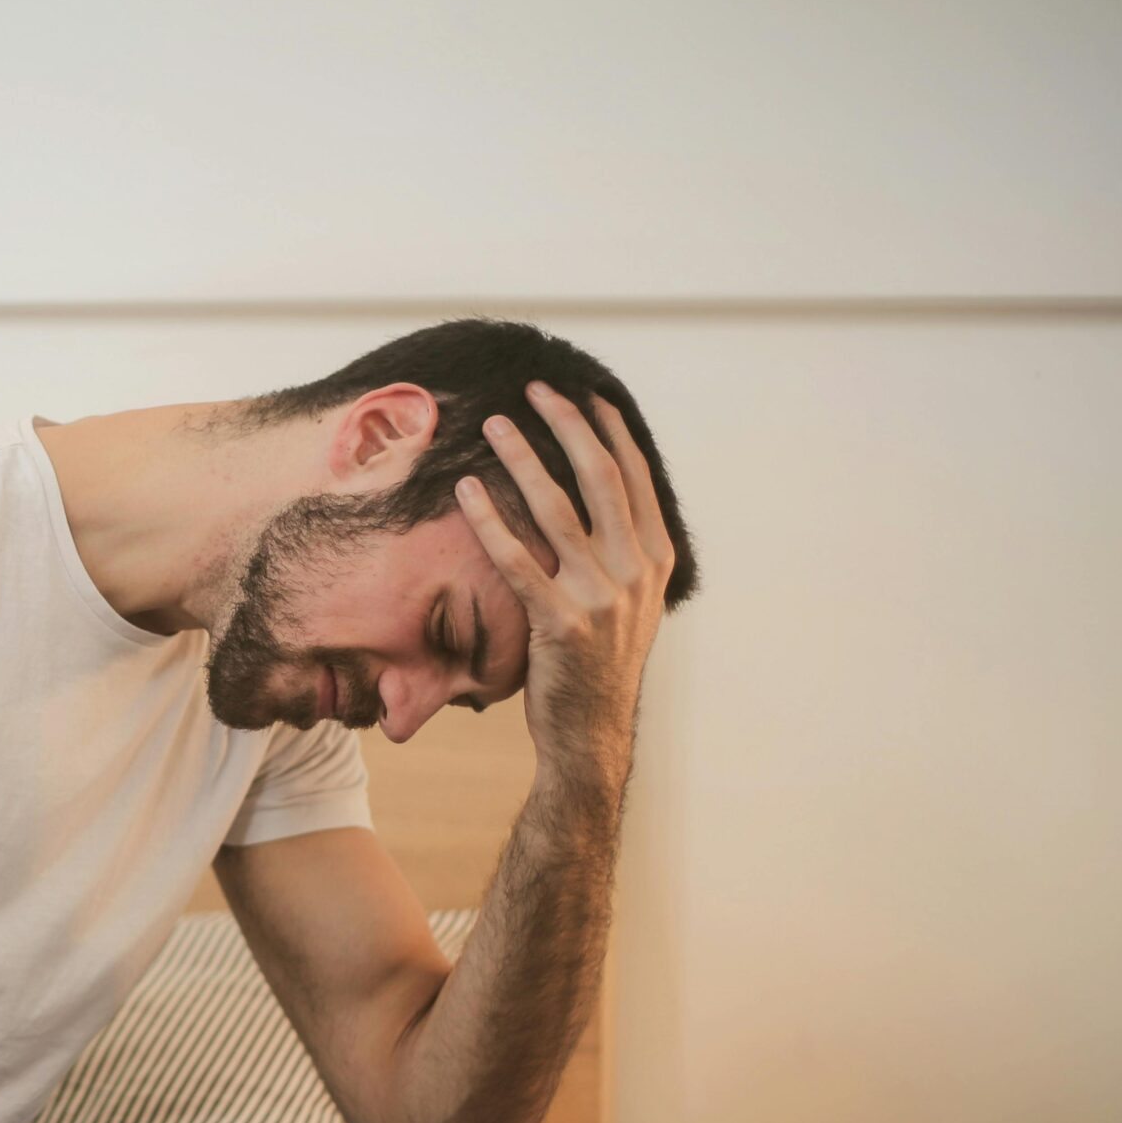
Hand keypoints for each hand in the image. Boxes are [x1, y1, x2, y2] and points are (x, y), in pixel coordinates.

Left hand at [454, 381, 678, 795]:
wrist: (590, 733)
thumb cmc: (597, 664)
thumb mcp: (629, 602)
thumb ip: (620, 550)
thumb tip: (597, 497)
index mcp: (654, 558)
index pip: (633, 477)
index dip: (607, 431)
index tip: (582, 394)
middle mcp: (635, 571)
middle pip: (600, 478)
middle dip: (567, 426)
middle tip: (535, 389)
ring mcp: (601, 597)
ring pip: (558, 510)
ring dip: (523, 460)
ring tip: (493, 425)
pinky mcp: (561, 623)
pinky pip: (517, 561)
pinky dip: (490, 521)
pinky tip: (466, 491)